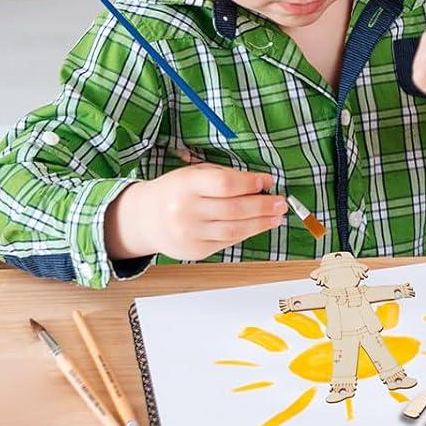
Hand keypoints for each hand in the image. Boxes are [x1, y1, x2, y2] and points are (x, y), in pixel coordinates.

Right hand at [105, 163, 285, 261]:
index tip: (268, 181)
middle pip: (233, 210)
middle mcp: (186, 211)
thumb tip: (262, 184)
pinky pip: (227, 242)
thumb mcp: (195, 174)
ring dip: (261, 223)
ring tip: (277, 217)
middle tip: (281, 202)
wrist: (144, 219)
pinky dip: (246, 234)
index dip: (249, 183)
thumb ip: (225, 177)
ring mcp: (189, 234)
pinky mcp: (195, 251)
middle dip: (263, 206)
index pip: (224, 185)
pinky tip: (258, 226)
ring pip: (234, 230)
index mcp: (186, 185)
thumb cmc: (176, 191)